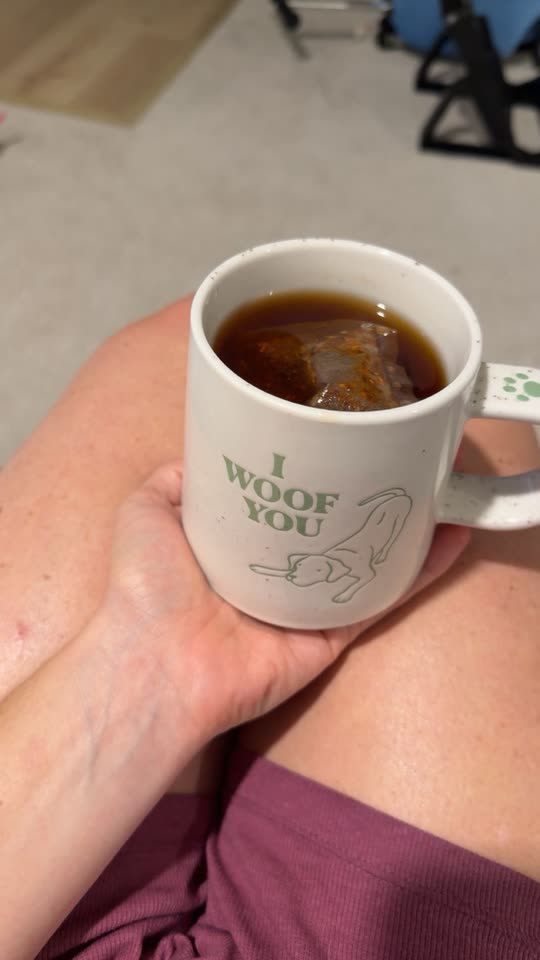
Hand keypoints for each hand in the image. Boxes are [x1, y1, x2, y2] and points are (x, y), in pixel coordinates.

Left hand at [106, 463, 469, 743]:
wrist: (157, 661)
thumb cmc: (146, 584)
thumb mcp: (146, 509)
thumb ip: (176, 480)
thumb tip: (210, 453)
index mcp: (237, 546)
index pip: (287, 501)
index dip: (313, 471)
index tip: (341, 434)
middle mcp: (277, 574)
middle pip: (334, 528)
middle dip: (368, 495)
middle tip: (400, 454)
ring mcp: (308, 607)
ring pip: (369, 560)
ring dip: (406, 528)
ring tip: (439, 486)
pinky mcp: (333, 637)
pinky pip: (383, 600)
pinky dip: (419, 571)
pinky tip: (450, 536)